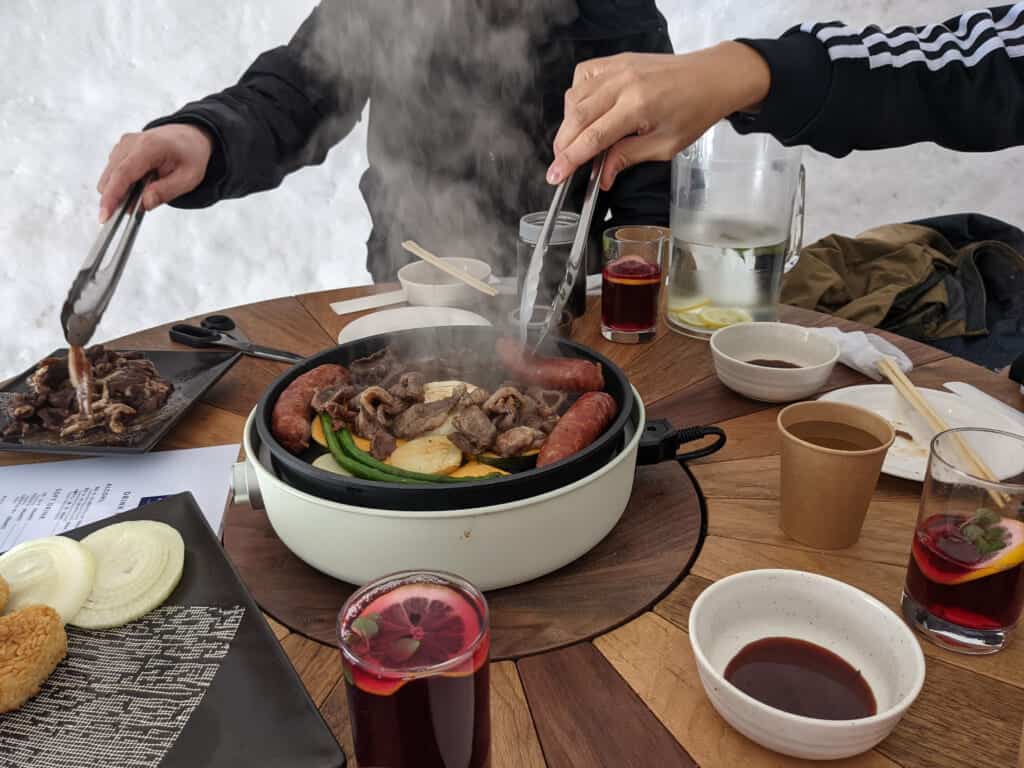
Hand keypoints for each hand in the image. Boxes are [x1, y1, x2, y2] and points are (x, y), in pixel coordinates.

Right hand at [96, 124, 213, 222]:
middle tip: (136, 210)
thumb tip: (144, 203)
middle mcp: (130, 143)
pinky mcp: (119, 150)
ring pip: (109, 177)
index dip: (112, 196)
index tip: (105, 215)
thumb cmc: (190, 155)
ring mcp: (122, 145)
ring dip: (122, 191)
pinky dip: (123, 184)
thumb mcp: (189, 178)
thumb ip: (166, 191)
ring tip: (147, 190)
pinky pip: (113, 173)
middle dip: (117, 198)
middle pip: (111, 177)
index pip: (124, 174)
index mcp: (149, 147)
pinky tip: (141, 184)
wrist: (188, 136)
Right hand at [547, 42, 770, 190]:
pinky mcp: (617, 60)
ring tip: (574, 143)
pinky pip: (583, 76)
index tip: (556, 175)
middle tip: (560, 165)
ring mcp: (618, 67)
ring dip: (568, 123)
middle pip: (577, 116)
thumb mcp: (665, 146)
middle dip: (563, 145)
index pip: (593, 137)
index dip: (570, 159)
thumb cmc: (695, 111)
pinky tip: (583, 112)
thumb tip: (602, 175)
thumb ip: (628, 157)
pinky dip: (576, 96)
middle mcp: (624, 83)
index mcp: (638, 106)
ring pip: (575, 96)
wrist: (712, 77)